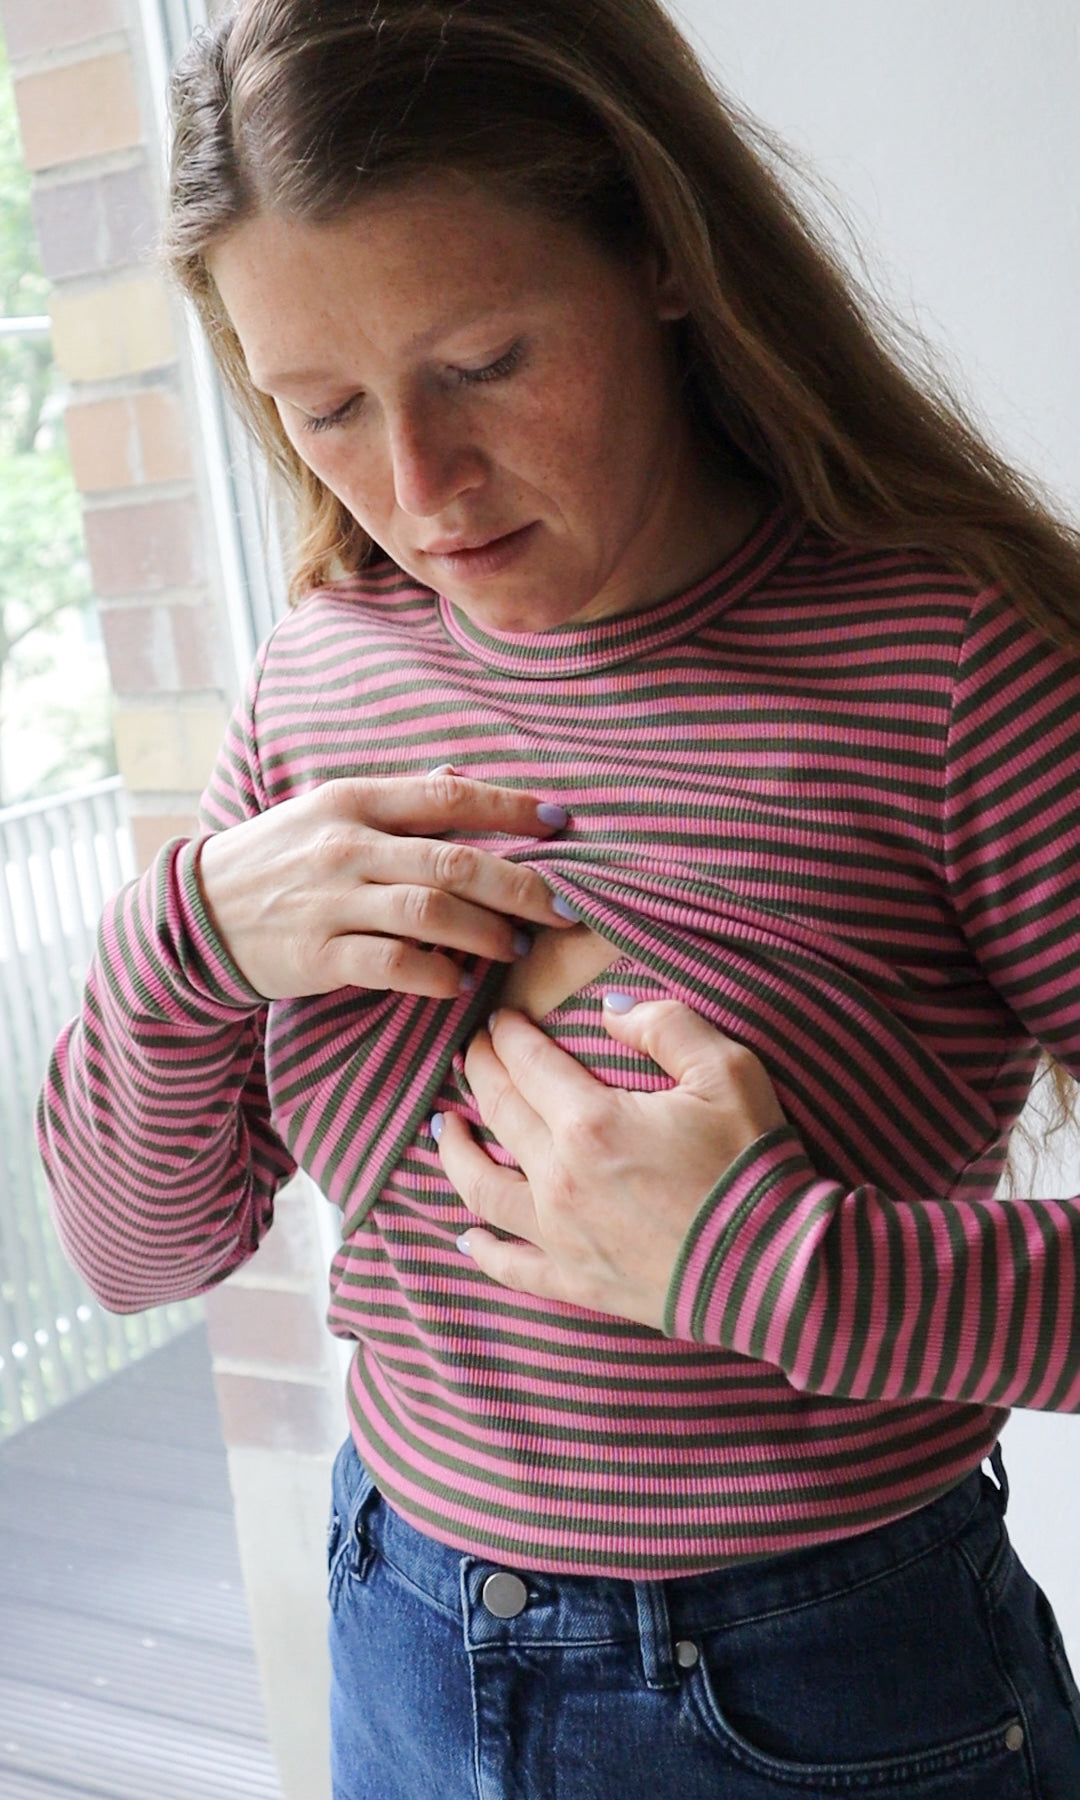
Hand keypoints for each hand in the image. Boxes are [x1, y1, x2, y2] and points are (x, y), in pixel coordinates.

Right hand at [196, 769, 573, 999]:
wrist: (198, 912)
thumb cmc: (280, 858)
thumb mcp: (328, 811)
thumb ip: (397, 802)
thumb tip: (462, 780)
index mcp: (354, 799)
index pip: (448, 796)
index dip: (512, 808)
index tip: (563, 822)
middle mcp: (345, 845)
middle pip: (452, 861)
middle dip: (521, 885)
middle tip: (564, 908)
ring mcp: (330, 901)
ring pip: (429, 913)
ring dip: (486, 932)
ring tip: (518, 947)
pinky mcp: (317, 955)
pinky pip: (392, 965)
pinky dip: (436, 975)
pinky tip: (460, 983)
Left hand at [435, 998, 785, 1327]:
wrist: (779, 1268)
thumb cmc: (755, 1165)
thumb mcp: (728, 1071)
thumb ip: (665, 1024)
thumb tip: (609, 1008)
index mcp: (590, 1121)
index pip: (526, 1062)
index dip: (507, 1033)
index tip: (499, 1017)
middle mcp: (559, 1178)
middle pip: (497, 1112)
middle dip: (478, 1073)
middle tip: (471, 1052)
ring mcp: (561, 1236)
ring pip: (481, 1188)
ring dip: (457, 1153)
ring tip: (447, 1129)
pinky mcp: (576, 1282)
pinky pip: (511, 1267)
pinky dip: (482, 1249)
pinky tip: (465, 1236)